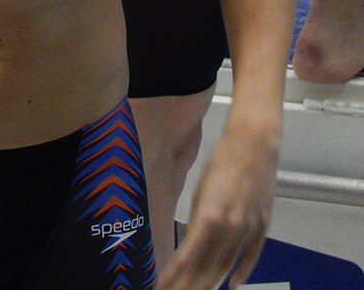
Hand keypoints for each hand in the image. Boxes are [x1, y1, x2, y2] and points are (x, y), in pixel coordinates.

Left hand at [156, 124, 277, 289]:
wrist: (253, 146)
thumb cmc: (222, 162)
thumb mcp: (201, 191)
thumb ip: (198, 220)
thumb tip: (192, 243)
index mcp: (208, 216)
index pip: (187, 257)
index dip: (173, 275)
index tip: (160, 286)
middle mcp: (229, 228)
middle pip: (207, 268)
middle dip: (188, 286)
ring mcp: (248, 229)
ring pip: (227, 266)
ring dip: (210, 283)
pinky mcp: (262, 226)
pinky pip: (251, 256)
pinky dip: (242, 273)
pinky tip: (232, 284)